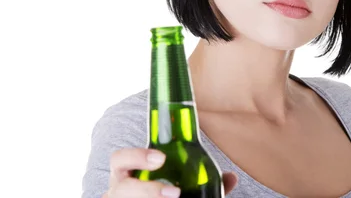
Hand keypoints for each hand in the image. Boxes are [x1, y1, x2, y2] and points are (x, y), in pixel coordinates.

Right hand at [102, 147, 237, 196]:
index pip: (120, 159)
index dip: (136, 157)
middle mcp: (119, 190)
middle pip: (121, 189)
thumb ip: (201, 177)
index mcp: (127, 172)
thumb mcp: (176, 181)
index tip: (161, 158)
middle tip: (175, 193)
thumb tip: (231, 178)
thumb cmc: (158, 189)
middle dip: (146, 190)